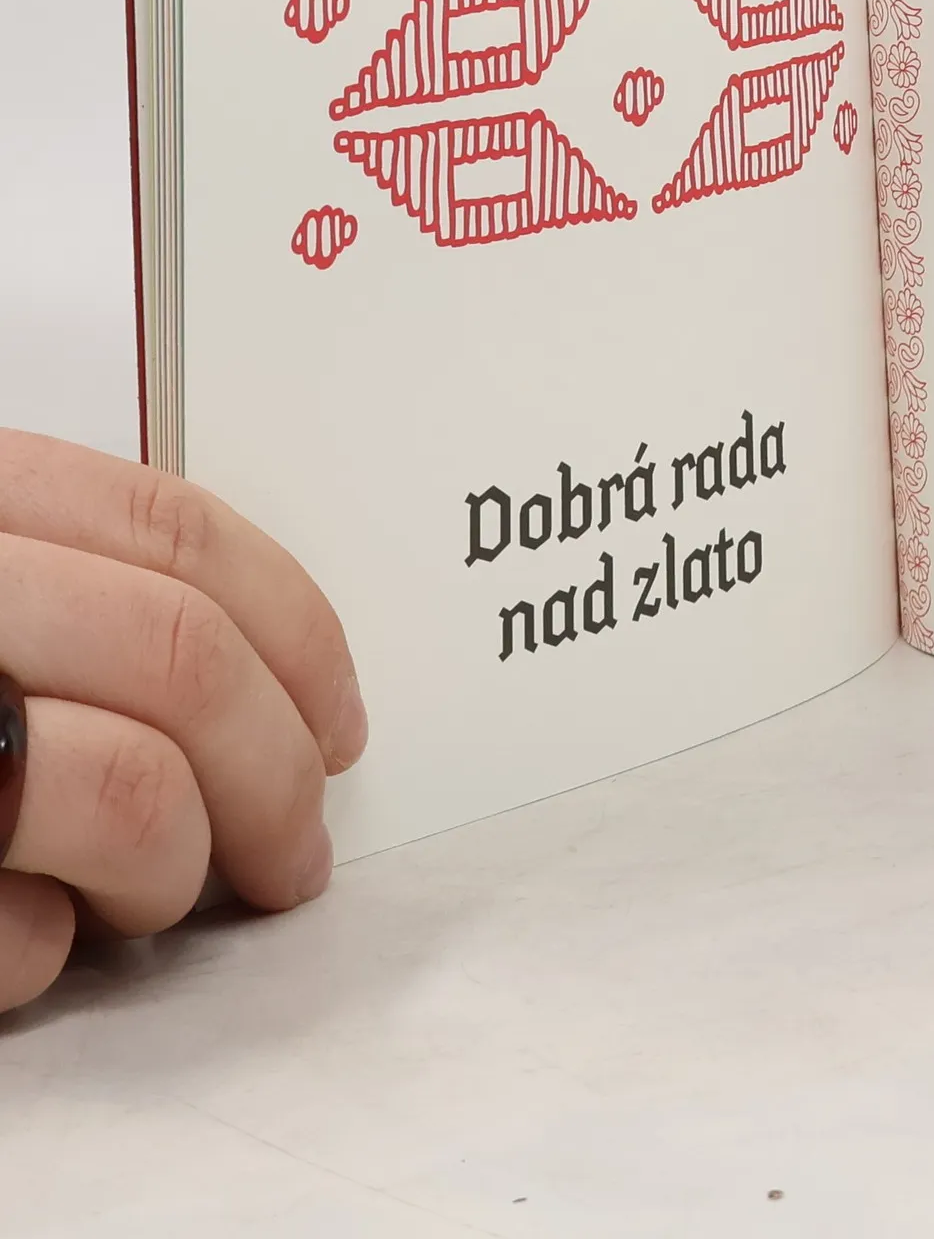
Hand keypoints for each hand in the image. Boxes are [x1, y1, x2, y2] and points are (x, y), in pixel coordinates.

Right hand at [0, 431, 363, 1013]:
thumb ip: (67, 583)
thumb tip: (261, 676)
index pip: (175, 535)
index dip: (297, 632)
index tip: (342, 720)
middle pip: (182, 660)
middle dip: (279, 775)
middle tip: (299, 854)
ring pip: (129, 795)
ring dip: (176, 871)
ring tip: (152, 898)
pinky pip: (8, 936)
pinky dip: (36, 955)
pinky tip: (12, 941)